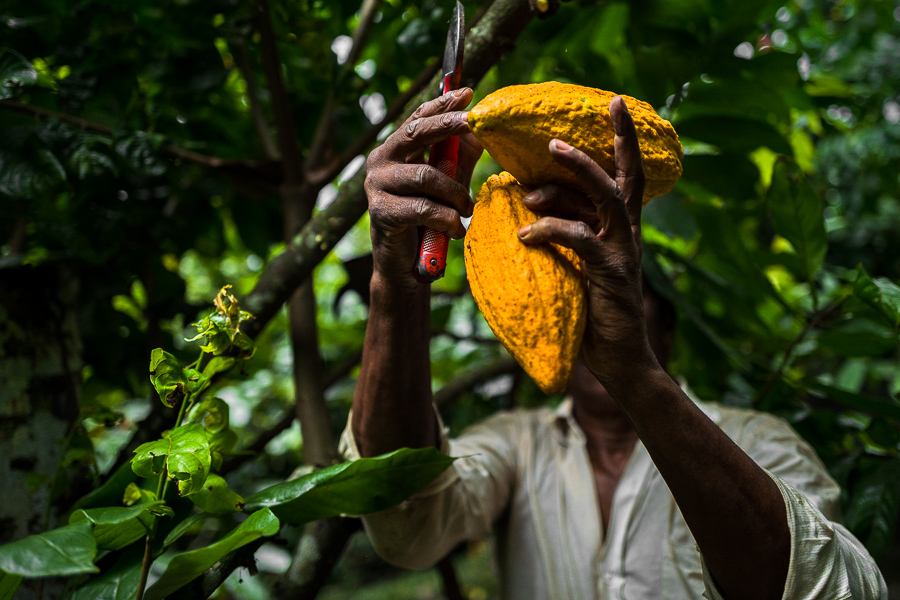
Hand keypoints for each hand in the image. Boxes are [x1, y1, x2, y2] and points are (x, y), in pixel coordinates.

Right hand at [365, 88, 482, 289]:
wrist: (405, 267)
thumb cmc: (427, 221)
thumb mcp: (448, 183)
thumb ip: (459, 157)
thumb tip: (481, 129)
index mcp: (395, 150)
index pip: (418, 118)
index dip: (442, 104)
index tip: (467, 93)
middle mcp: (380, 161)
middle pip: (416, 133)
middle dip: (448, 125)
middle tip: (474, 122)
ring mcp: (377, 186)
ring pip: (426, 176)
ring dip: (455, 193)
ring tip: (467, 208)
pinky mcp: (381, 212)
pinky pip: (424, 207)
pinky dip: (447, 218)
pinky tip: (456, 228)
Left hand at [517, 97, 656, 390]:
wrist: (620, 360)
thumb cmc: (593, 315)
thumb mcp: (577, 270)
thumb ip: (565, 240)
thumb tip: (526, 214)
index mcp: (621, 230)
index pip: (626, 176)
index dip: (622, 141)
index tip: (613, 105)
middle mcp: (628, 234)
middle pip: (625, 176)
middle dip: (609, 142)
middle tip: (560, 134)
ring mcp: (624, 250)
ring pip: (605, 197)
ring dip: (571, 178)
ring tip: (534, 178)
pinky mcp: (612, 271)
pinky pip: (579, 238)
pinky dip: (550, 229)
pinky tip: (524, 234)